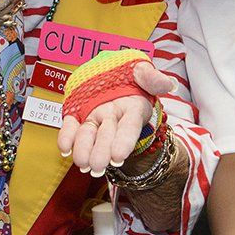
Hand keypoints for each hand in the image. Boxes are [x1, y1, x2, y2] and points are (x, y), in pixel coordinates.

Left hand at [58, 59, 174, 176]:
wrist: (106, 67)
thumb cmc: (127, 71)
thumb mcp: (141, 69)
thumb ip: (151, 77)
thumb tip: (170, 84)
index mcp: (132, 108)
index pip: (129, 127)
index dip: (124, 141)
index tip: (118, 156)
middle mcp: (113, 117)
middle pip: (107, 137)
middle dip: (102, 152)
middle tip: (97, 166)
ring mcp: (94, 118)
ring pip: (88, 136)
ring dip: (84, 150)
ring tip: (82, 163)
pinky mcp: (77, 115)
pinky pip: (71, 128)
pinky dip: (66, 138)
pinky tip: (64, 148)